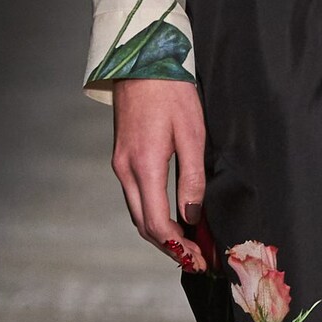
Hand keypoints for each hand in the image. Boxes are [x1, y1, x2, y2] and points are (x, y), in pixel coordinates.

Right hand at [109, 79, 208, 270]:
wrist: (142, 61)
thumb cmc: (172, 92)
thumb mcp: (192, 134)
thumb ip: (192, 179)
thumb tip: (193, 217)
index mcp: (144, 166)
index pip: (157, 224)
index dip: (179, 247)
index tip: (201, 258)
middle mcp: (125, 170)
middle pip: (143, 225)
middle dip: (170, 248)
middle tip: (198, 259)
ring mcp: (120, 164)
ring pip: (137, 213)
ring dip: (161, 234)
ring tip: (190, 244)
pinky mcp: (121, 157)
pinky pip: (136, 197)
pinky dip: (153, 215)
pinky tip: (173, 218)